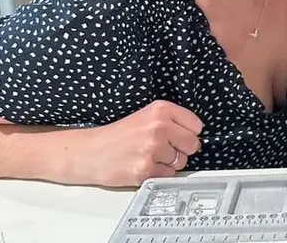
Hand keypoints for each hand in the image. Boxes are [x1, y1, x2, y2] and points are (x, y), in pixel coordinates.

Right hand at [72, 100, 203, 186]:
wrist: (89, 152)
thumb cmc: (119, 135)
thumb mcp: (146, 115)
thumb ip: (172, 121)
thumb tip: (196, 135)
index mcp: (161, 109)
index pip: (196, 125)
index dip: (188, 133)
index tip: (177, 135)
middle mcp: (158, 127)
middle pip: (193, 144)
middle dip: (181, 149)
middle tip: (162, 149)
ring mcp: (152, 149)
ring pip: (181, 162)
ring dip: (168, 163)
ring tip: (147, 156)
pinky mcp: (146, 169)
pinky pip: (168, 175)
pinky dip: (158, 174)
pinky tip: (142, 166)